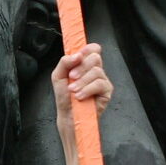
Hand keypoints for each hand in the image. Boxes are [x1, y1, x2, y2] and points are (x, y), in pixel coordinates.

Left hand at [52, 43, 113, 164]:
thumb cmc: (64, 97)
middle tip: (72, 78)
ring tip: (74, 91)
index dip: (87, 49)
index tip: (78, 55)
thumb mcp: (58, 76)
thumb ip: (65, 62)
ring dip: (82, 81)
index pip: (93, 49)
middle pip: (95, 57)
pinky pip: (100, 84)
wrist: (68, 116)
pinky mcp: (107, 92)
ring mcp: (103, 81)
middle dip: (81, 67)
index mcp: (85, 64)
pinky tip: (80, 96)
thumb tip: (77, 55)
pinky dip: (87, 89)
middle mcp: (96, 71)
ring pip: (97, 71)